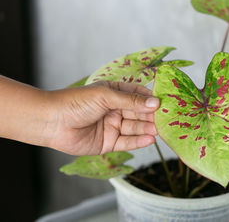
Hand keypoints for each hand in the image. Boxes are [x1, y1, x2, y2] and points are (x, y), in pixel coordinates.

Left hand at [45, 81, 159, 154]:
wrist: (52, 122)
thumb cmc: (76, 102)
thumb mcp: (106, 96)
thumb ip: (131, 101)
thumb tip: (155, 102)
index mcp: (114, 93)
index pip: (138, 95)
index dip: (151, 99)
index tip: (165, 102)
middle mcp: (115, 110)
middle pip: (139, 113)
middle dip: (151, 116)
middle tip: (166, 119)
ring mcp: (112, 126)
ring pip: (135, 128)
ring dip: (147, 128)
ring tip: (159, 130)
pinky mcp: (108, 143)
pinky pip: (127, 142)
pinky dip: (138, 141)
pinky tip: (149, 139)